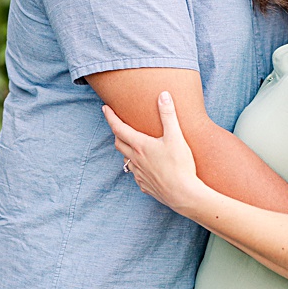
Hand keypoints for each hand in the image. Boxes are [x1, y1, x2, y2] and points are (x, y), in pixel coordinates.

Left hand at [103, 91, 201, 212]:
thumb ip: (168, 115)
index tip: (105, 108)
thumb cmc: (180, 165)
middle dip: (118, 133)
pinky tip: (148, 167)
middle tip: (121, 126)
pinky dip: (137, 166)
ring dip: (127, 150)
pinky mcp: (145, 185)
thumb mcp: (176, 137)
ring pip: (126, 159)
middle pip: (119, 143)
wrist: (182, 193)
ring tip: (135, 146)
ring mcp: (139, 174)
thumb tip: (163, 95)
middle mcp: (135, 159)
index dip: (110, 117)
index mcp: (140, 146)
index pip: (119, 128)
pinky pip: (136, 174)